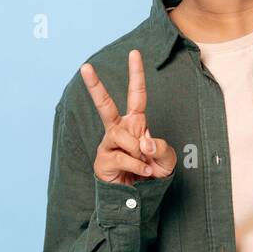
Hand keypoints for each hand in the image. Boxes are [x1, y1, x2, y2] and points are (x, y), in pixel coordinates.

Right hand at [79, 50, 176, 184]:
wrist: (140, 199)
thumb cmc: (152, 174)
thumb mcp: (167, 159)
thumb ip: (161, 147)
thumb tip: (143, 141)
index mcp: (135, 123)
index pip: (136, 95)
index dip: (136, 74)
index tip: (134, 53)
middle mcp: (119, 130)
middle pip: (105, 105)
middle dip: (95, 86)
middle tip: (85, 66)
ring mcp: (108, 145)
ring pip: (122, 137)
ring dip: (138, 151)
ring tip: (145, 164)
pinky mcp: (103, 161)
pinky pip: (123, 157)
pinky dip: (137, 166)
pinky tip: (143, 172)